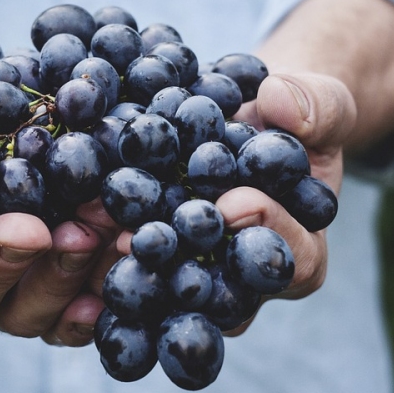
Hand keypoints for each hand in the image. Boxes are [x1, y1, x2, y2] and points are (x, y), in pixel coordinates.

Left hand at [111, 71, 356, 334]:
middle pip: (219, 290)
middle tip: (142, 237)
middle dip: (182, 262)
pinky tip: (72, 221)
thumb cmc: (293, 120)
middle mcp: (244, 279)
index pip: (293, 260)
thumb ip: (316, 106)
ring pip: (167, 286)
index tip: (233, 202)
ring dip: (130, 261)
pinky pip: (131, 260)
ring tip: (96, 229)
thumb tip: (278, 102)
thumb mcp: (321, 104)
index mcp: (299, 251)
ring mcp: (196, 272)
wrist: (250, 121)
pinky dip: (101, 242)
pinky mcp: (156, 257)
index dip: (267, 232)